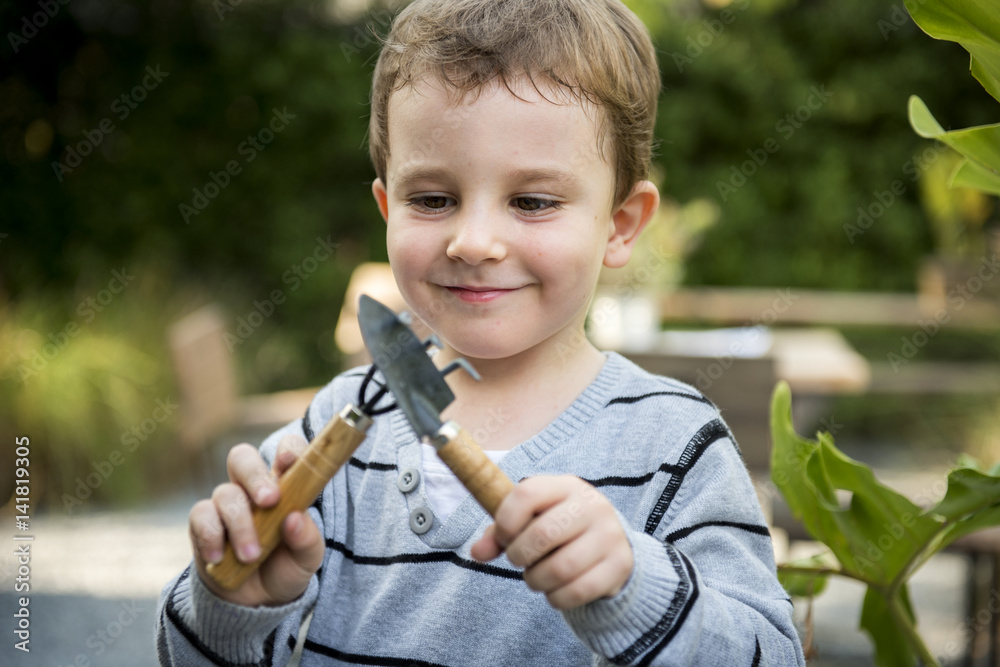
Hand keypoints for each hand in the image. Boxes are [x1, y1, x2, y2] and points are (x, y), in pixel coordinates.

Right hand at [188, 434, 323, 606]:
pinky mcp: (203, 523)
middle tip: (269, 501)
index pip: (286, 452)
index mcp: (285, 487)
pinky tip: (220, 558)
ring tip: (252, 556)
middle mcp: (253, 489)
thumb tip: (295, 519)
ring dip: (240, 524)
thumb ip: (307, 539)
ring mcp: (227, 504)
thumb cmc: (285, 567)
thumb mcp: (307, 559)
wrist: (256, 601)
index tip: (289, 460)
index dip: (288, 449)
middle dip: (255, 476)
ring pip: (225, 493)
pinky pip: (201, 515)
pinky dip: (211, 537)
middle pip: (243, 458)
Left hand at [470, 475, 633, 609]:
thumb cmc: (561, 530)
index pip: (526, 493)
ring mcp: (610, 535)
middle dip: (519, 555)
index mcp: (566, 486)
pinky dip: (556, 598)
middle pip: (542, 534)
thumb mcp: (533, 520)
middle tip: (520, 560)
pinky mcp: (620, 565)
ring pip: (559, 568)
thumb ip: (501, 533)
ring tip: (536, 576)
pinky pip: (577, 591)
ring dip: (536, 580)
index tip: (504, 537)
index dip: (505, 520)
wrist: (613, 546)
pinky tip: (555, 589)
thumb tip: (477, 552)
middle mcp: (592, 505)